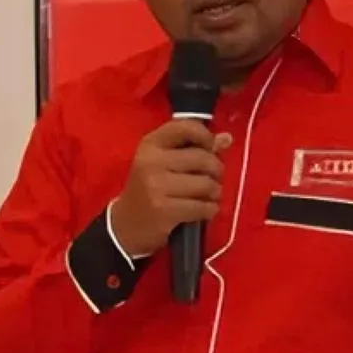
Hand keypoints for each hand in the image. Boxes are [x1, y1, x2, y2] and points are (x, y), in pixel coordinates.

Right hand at [109, 120, 233, 257]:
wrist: (126, 224)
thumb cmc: (149, 188)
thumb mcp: (163, 162)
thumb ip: (194, 148)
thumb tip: (227, 139)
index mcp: (150, 144)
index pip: (185, 127)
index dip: (205, 136)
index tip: (209, 148)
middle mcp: (151, 161)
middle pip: (203, 158)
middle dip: (215, 170)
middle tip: (211, 178)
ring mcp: (156, 186)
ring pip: (206, 184)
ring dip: (214, 192)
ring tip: (207, 195)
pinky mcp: (164, 210)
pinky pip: (203, 207)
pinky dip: (210, 209)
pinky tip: (203, 210)